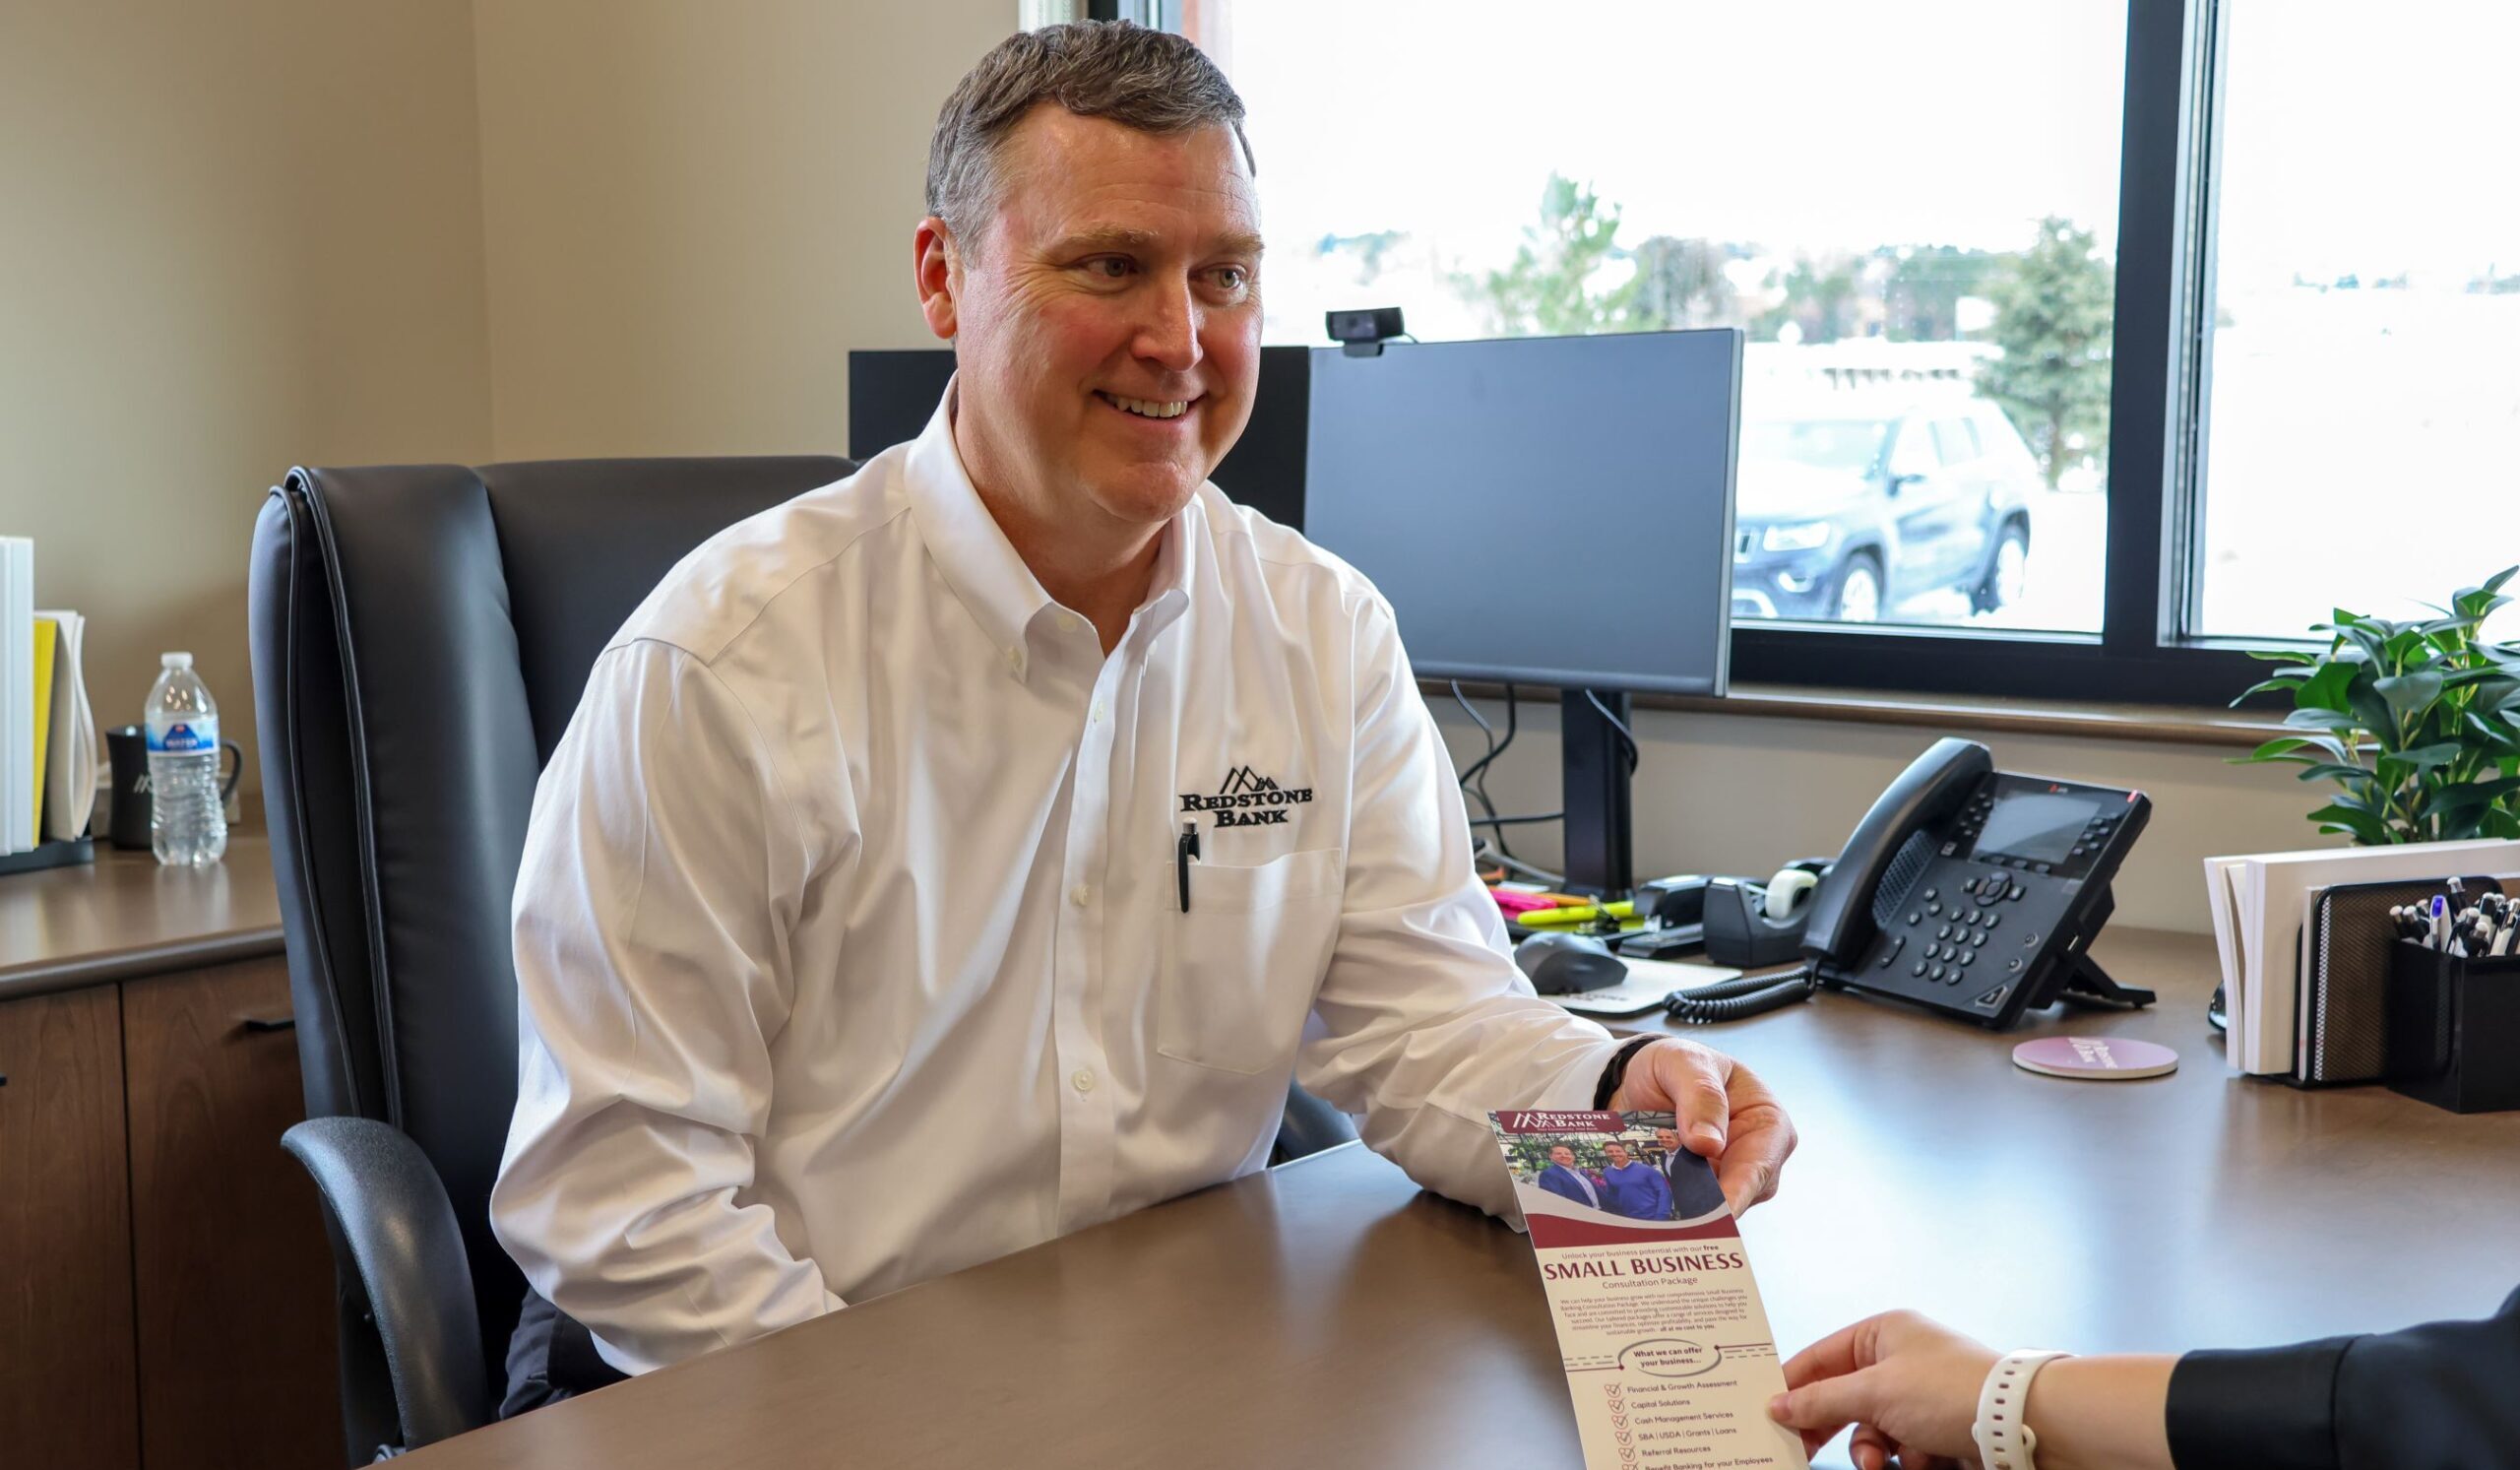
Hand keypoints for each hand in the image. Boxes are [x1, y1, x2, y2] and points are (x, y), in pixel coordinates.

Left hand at [1606, 1039, 1793, 1214]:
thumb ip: (1700, 1095)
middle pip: (1743, 1193)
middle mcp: (1755, 1152)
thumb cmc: (1675, 1063)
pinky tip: (1654, 1213)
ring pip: (1718, 1206)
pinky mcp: (1700, 1188)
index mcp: (1766, 1118)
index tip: (1722, 1213)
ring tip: (1662, 1219)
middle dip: (1713, 1209)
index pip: (1761, 1161)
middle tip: (1683, 1227)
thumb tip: (1709, 1143)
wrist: (1638, 1077)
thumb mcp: (1685, 1063)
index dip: (1741, 1189)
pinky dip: (1674, 1209)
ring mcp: (1727, 1174)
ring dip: (1690, 1211)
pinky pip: (1692, 1207)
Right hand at [1768, 1311, 1996, 1469]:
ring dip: (1870, 1449)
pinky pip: (1899, 1447)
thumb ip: (1821, 1401)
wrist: (2021, 1426)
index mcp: (1882, 1333)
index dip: (1792, 1385)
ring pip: (1869, 1429)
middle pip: (1842, 1397)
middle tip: (1801, 1450)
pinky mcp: (1937, 1429)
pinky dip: (1904, 1458)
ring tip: (1879, 1462)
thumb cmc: (1949, 1392)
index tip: (1766, 1412)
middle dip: (1831, 1426)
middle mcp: (1899, 1360)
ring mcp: (1919, 1396)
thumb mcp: (1874, 1393)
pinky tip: (1922, 1461)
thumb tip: (1778, 1405)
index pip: (1821, 1357)